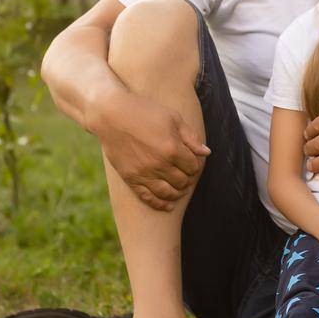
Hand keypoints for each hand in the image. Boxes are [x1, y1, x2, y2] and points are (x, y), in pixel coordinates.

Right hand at [95, 90, 209, 210]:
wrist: (112, 115)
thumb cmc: (145, 112)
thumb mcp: (173, 118)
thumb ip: (191, 137)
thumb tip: (206, 153)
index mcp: (173, 148)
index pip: (193, 167)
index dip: (196, 165)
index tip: (193, 161)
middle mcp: (160, 164)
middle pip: (183, 181)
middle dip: (188, 179)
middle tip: (186, 174)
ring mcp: (144, 173)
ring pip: (168, 193)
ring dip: (177, 194)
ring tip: (180, 190)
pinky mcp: (131, 178)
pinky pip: (148, 198)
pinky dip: (160, 204)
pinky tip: (168, 205)